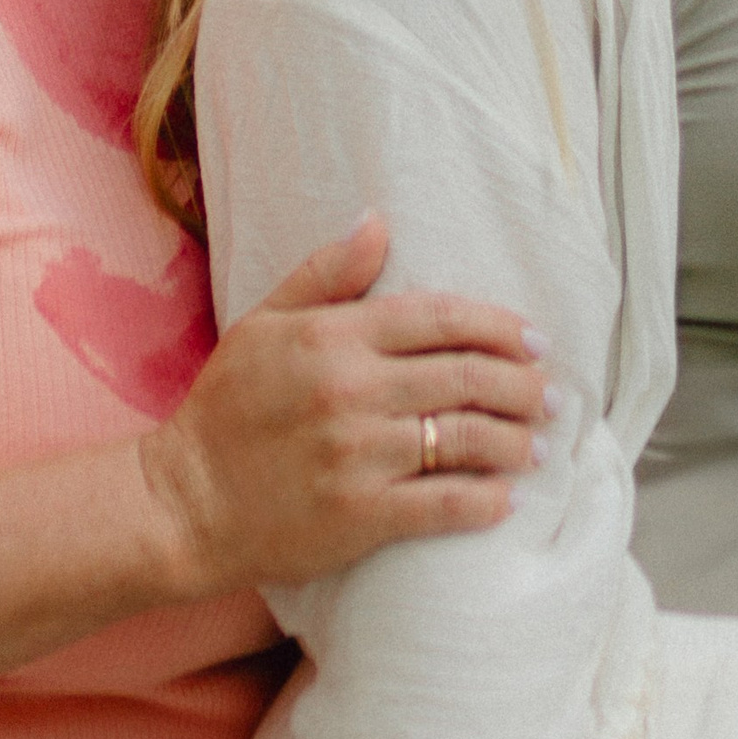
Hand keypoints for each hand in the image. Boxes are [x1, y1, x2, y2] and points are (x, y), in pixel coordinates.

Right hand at [139, 216, 551, 594]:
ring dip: (517, 442)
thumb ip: (325, 273)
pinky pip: (444, 505)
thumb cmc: (225, 409)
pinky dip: (487, 501)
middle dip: (524, 386)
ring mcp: (359, 455)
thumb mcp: (263, 324)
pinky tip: (509, 498)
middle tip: (553, 395)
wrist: (184, 501)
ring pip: (467, 439)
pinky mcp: (361, 516)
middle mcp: (353, 390)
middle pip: (467, 378)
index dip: (500, 327)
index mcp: (334, 337)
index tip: (534, 340)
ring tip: (541, 446)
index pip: (442, 319)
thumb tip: (378, 223)